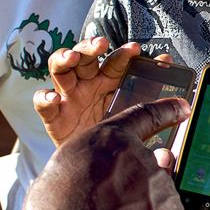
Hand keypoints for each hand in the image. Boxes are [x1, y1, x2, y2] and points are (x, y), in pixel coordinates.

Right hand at [22, 98, 190, 209]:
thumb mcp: (54, 179)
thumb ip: (79, 172)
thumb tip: (87, 180)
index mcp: (106, 140)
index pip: (144, 117)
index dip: (166, 111)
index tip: (183, 108)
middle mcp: (139, 156)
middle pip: (146, 169)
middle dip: (137, 188)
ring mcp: (159, 184)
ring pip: (154, 199)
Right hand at [34, 37, 171, 146]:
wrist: (94, 165)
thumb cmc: (114, 131)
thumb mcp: (134, 112)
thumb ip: (150, 89)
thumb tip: (166, 62)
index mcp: (108, 82)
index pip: (114, 61)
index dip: (123, 53)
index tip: (134, 49)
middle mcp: (87, 84)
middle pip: (84, 58)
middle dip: (90, 47)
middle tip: (100, 44)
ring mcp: (68, 98)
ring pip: (60, 70)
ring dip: (64, 59)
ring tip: (72, 57)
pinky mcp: (54, 116)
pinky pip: (43, 103)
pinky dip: (46, 98)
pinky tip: (55, 98)